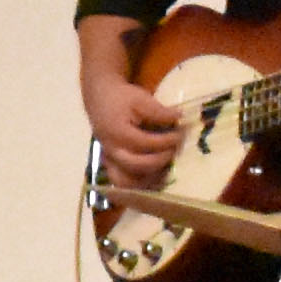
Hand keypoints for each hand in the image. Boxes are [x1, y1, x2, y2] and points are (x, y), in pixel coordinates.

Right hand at [82, 74, 184, 188]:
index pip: (146, 143)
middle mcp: (111, 149)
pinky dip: (139, 184)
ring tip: (165, 166)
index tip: (181, 134)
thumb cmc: (121, 98)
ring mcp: (109, 159)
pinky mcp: (111, 164)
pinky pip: (123, 182)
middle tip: (174, 150)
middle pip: (137, 165)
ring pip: (127, 181)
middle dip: (160, 160)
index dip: (167, 141)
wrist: (99, 98)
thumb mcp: (140, 98)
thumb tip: (180, 118)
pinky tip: (154, 175)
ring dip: (148, 178)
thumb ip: (159, 111)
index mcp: (117, 132)